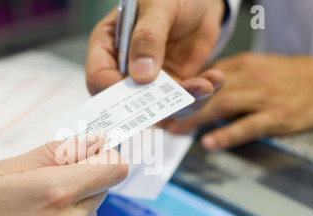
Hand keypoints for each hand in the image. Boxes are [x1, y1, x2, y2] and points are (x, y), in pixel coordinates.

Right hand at [0, 134, 127, 215]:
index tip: (92, 155)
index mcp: (54, 193)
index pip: (113, 168)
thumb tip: (93, 142)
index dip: (104, 157)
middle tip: (42, 187)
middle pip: (100, 191)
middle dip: (79, 183)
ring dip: (70, 210)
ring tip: (30, 215)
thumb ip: (56, 153)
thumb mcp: (4, 170)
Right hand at [86, 0, 225, 94]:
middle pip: (128, 102)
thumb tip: (140, 75)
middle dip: (155, 105)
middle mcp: (125, 70)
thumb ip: (147, 37)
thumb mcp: (158, 7)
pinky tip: (214, 78)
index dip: (113, 91)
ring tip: (205, 85)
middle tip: (180, 98)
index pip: (99, 78)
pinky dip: (201, 95)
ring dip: (185, 102)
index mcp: (108, 47)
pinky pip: (184, 102)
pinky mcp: (173, 87)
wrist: (200, 1)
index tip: (139, 90)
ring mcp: (149, 82)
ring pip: (160, 108)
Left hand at [162, 53, 312, 149]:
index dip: (180, 92)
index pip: (203, 79)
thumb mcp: (255, 69)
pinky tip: (209, 142)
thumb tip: (199, 94)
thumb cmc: (287, 77)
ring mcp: (263, 97)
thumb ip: (227, 80)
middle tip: (161, 120)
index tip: (162, 104)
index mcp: (241, 66)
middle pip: (208, 92)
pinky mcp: (277, 115)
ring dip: (195, 119)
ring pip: (223, 106)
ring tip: (176, 131)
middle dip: (181, 107)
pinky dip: (227, 134)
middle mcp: (249, 78)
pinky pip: (248, 125)